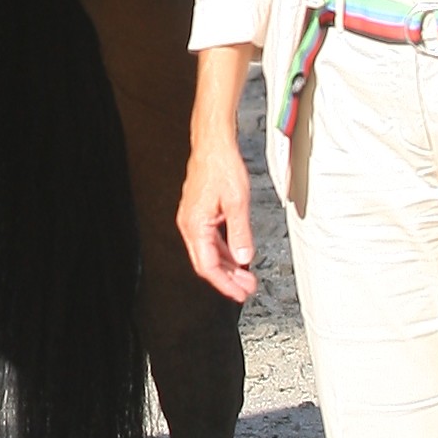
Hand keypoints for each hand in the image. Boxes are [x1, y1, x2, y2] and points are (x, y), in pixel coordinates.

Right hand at [176, 47, 259, 300]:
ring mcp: (193, 219)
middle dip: (228, 279)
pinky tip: (239, 256)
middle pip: (206, 262)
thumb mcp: (237, 202)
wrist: (213, 144)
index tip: (240, 293)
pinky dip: (225, 251)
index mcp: (194, 225)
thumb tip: (244, 259)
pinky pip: (211, 240)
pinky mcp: (200, 213)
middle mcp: (189, 224)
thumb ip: (240, 234)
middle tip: (248, 289)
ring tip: (247, 276)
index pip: (208, 266)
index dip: (225, 283)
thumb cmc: (221, 167)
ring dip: (228, 266)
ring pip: (209, 252)